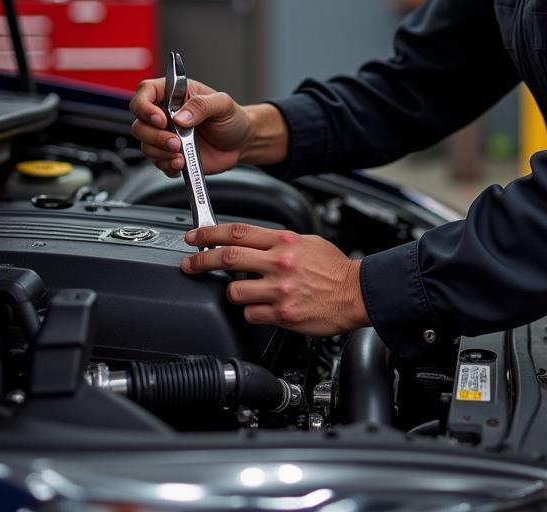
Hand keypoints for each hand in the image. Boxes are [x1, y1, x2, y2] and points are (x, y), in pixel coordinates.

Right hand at [129, 77, 252, 176]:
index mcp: (175, 94)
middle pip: (140, 124)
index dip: (145, 106)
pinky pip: (157, 163)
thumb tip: (180, 117)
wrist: (242, 143)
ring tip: (181, 154)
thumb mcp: (223, 104)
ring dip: (159, 152)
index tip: (160, 119)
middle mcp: (166, 114)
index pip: (145, 92)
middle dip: (154, 136)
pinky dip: (167, 165)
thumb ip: (201, 105)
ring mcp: (166, 136)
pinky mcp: (170, 155)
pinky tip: (182, 163)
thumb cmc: (232, 118)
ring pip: (145, 145)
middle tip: (175, 142)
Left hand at [181, 223, 371, 335]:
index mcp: (284, 241)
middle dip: (201, 260)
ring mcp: (280, 290)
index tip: (195, 236)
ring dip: (232, 292)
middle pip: (227, 258)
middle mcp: (280, 263)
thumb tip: (251, 243)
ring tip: (242, 292)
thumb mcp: (306, 242)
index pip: (237, 232)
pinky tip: (262, 307)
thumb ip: (278, 242)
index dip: (210, 233)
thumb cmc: (334, 268)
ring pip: (234, 292)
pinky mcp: (282, 314)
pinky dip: (251, 312)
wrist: (356, 293)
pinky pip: (251, 315)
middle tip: (190, 264)